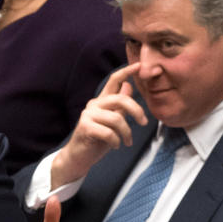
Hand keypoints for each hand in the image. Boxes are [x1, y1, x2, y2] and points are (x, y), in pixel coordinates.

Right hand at [51, 63, 144, 186]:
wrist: (78, 157)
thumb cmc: (97, 139)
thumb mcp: (112, 121)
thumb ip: (119, 106)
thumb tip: (128, 87)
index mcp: (102, 101)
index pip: (114, 81)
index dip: (127, 72)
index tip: (139, 65)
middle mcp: (94, 104)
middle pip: (121, 99)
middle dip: (136, 111)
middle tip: (143, 123)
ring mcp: (88, 115)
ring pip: (117, 119)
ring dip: (127, 133)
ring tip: (127, 142)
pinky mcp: (85, 127)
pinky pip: (109, 133)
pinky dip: (116, 141)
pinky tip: (115, 146)